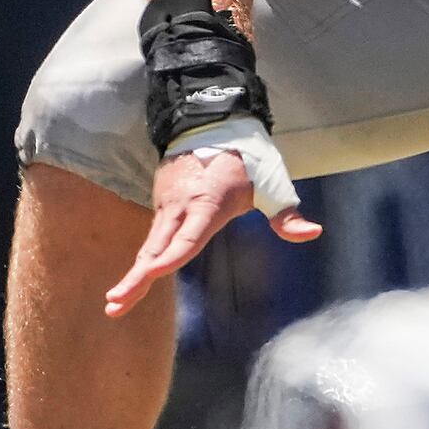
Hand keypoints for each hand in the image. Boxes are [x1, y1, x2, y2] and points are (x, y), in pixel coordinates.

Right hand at [106, 144, 319, 316]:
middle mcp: (181, 206)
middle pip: (155, 247)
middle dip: (136, 277)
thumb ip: (288, 215)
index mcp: (208, 204)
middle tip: (114, 304)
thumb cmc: (248, 160)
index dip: (171, 256)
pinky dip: (144, 258)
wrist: (212, 124)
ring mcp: (166, 204)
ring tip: (115, 303)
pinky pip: (153, 236)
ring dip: (134, 273)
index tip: (153, 273)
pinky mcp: (161, 202)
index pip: (188, 236)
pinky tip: (133, 282)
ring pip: (150, 244)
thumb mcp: (273, 185)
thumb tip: (314, 233)